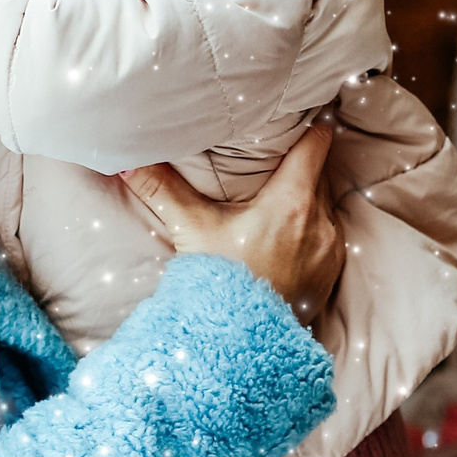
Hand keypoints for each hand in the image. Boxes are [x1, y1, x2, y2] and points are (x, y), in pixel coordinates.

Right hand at [122, 123, 343, 322]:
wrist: (242, 344)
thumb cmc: (221, 284)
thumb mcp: (191, 230)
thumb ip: (161, 189)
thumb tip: (125, 162)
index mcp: (292, 202)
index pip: (317, 142)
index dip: (311, 123)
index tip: (304, 112)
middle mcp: (320, 222)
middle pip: (319, 171)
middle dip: (301, 161)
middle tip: (280, 150)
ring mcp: (330, 250)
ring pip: (324, 204)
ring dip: (306, 196)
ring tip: (279, 193)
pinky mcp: (331, 273)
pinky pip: (329, 235)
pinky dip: (312, 227)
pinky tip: (286, 234)